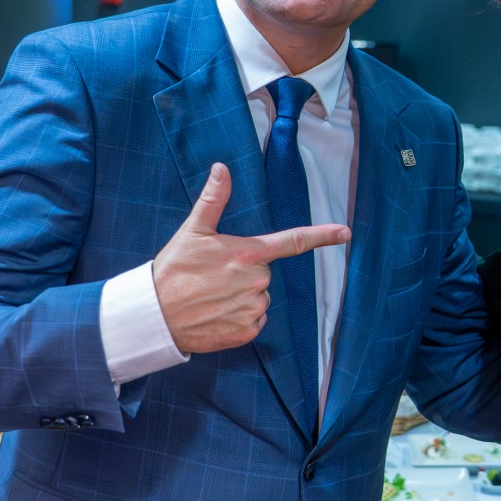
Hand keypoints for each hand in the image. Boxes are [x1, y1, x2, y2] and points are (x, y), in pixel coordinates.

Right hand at [151, 162, 349, 354]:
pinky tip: (216, 313)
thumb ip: (213, 200)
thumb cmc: (174, 270)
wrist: (155, 315)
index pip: (293, 241)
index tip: (345, 232)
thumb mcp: (192, 231)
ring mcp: (253, 307)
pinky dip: (239, 318)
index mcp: (248, 253)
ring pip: (259, 298)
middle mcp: (256, 280)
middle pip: (265, 274)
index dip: (322, 236)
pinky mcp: (247, 331)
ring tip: (212, 296)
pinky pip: (254, 320)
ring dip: (241, 297)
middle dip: (245, 273)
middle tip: (214, 276)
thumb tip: (221, 168)